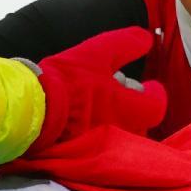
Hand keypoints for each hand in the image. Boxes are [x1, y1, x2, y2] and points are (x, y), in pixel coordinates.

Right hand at [29, 26, 166, 151]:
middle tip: (118, 88)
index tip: (151, 86)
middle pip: (140, 121)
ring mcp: (103, 144)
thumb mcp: (98, 52)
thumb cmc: (68, 79)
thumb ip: (125, 45)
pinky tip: (86, 115)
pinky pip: (103, 140)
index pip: (156, 107)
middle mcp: (121, 131)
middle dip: (134, 104)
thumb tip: (146, 39)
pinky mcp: (85, 151)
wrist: (34, 108)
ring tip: (101, 101)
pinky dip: (100, 127)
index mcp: (127, 107)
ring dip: (118, 117)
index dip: (155, 94)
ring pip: (122, 131)